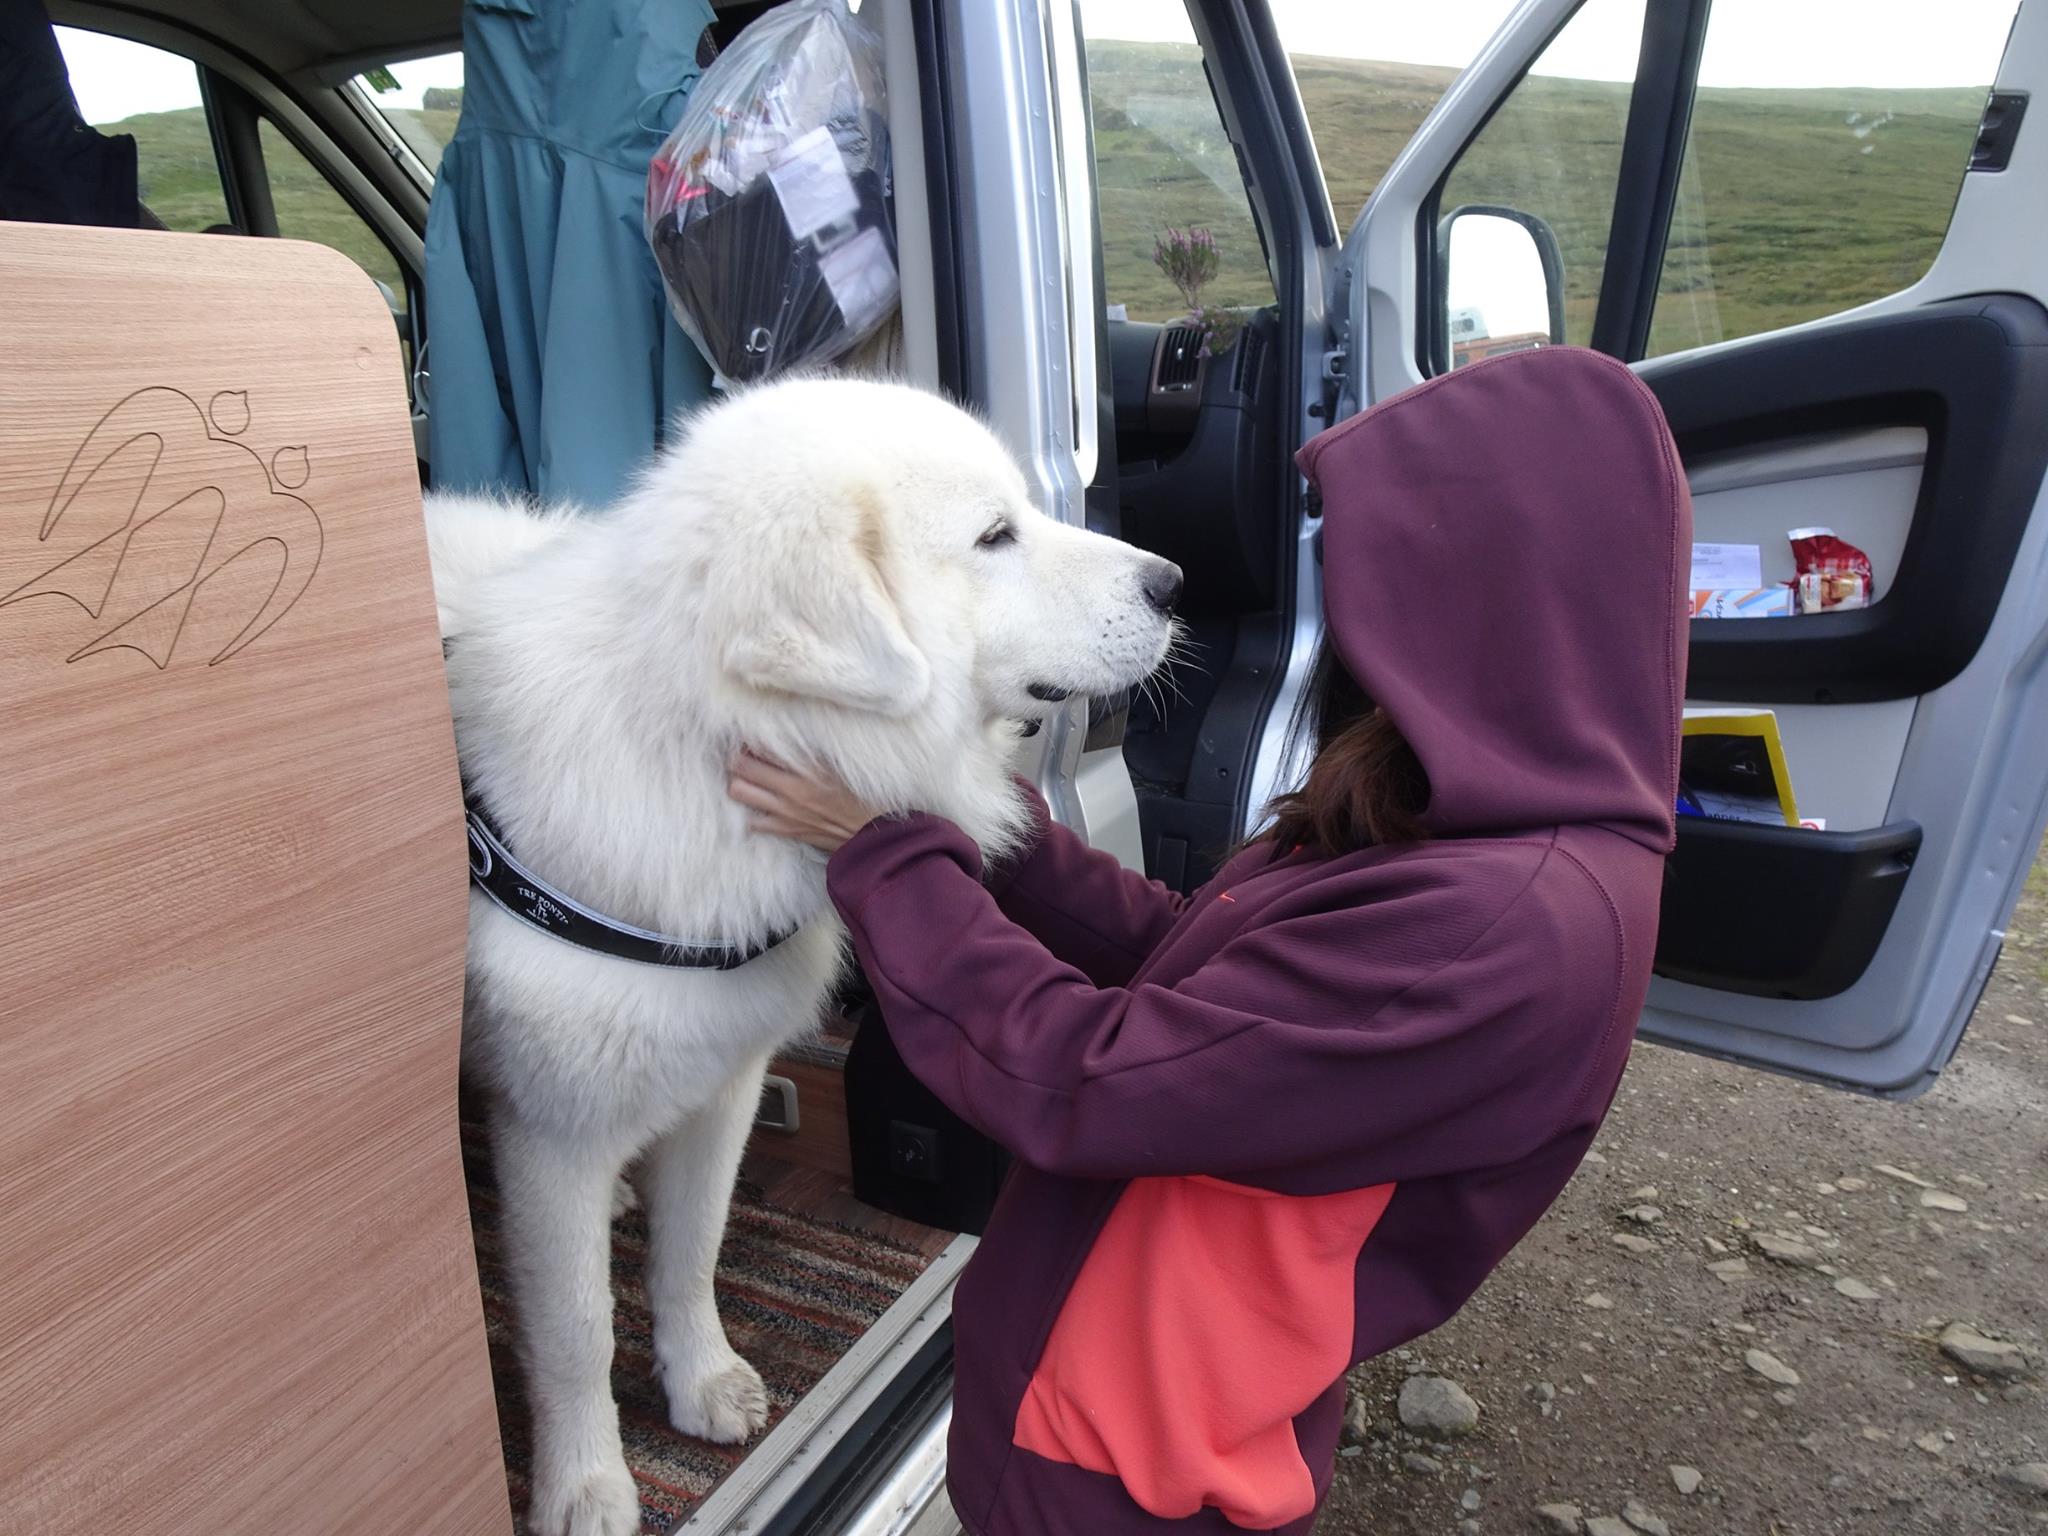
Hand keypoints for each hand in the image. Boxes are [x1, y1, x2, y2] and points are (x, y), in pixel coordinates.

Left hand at [727, 749, 881, 854]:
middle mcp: (792, 788)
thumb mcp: (842, 765)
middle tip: (743, 754)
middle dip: (738, 758)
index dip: (753, 738)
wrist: (874, 834)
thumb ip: (814, 751)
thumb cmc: (864, 795)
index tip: (753, 736)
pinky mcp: (787, 830)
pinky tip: (758, 806)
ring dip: (739, 783)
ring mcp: (786, 811)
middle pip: (741, 767)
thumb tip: (791, 735)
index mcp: (808, 767)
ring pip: (739, 792)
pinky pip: (753, 822)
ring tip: (746, 779)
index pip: (764, 745)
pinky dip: (750, 813)